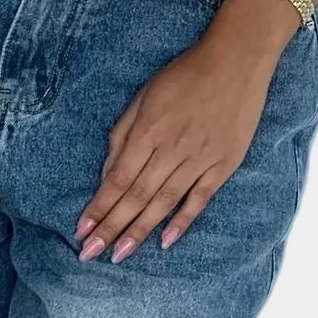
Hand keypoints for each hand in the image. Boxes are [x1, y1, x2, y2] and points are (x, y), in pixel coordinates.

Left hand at [73, 35, 275, 262]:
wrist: (236, 61)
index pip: (117, 178)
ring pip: (163, 203)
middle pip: (136, 196)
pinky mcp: (223, 164)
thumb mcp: (145, 95)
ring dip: (140, 231)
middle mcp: (171, 149)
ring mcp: (199, 159)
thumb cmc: (185, 75)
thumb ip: (124, 133)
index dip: (99, 206)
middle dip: (111, 228)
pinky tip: (165, 241)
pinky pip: (199, 198)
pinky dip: (182, 221)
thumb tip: (107, 171)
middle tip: (91, 254)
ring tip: (120, 255)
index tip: (82, 231)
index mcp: (149, 130)